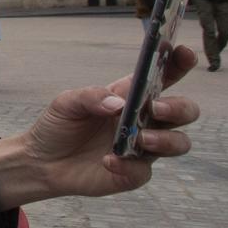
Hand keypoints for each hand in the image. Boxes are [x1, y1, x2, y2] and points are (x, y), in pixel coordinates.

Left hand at [0, 45, 199, 206]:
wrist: (41, 162)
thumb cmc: (58, 126)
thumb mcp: (66, 103)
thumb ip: (91, 97)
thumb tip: (118, 103)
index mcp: (131, 96)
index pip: (165, 76)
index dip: (179, 63)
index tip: (185, 53)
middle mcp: (145, 120)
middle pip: (185, 111)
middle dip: (178, 108)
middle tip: (155, 109)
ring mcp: (142, 148)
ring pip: (178, 143)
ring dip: (165, 140)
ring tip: (140, 138)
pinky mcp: (133, 174)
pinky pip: (143, 171)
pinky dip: (129, 166)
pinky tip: (108, 160)